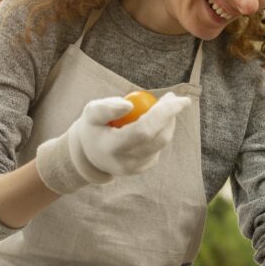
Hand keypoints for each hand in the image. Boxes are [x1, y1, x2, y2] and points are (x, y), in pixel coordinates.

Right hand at [36, 92, 190, 193]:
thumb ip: (107, 108)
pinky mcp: (143, 168)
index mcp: (111, 148)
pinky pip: (159, 145)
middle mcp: (126, 162)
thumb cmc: (93, 127)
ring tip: (163, 104)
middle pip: (158, 138)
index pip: (143, 131)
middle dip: (170, 115)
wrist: (90, 153)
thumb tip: (129, 105)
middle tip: (173, 97)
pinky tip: (153, 121)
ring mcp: (136, 168)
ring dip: (168, 121)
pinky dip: (161, 130)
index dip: (162, 114)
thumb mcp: (92, 113)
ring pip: (162, 141)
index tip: (174, 97)